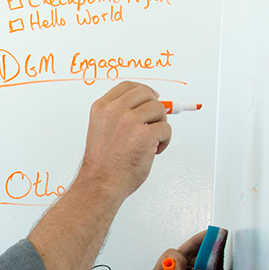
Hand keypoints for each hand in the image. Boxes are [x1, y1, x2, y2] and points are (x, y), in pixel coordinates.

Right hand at [76, 81, 171, 203]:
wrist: (102, 183)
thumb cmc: (104, 163)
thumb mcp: (102, 129)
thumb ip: (119, 115)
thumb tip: (144, 106)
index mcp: (102, 107)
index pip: (128, 86)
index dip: (144, 90)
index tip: (152, 97)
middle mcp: (115, 111)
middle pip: (146, 94)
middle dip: (155, 107)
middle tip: (156, 122)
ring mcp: (130, 121)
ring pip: (159, 109)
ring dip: (161, 124)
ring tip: (153, 140)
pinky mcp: (145, 135)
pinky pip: (166, 129)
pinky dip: (165, 140)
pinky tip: (155, 150)